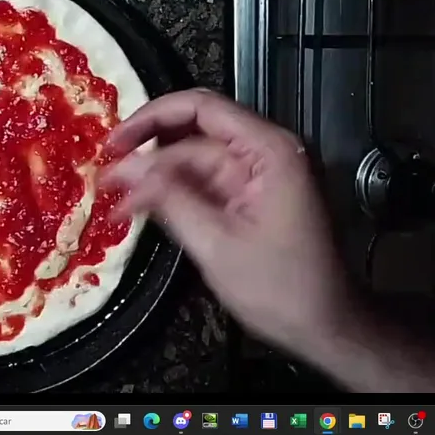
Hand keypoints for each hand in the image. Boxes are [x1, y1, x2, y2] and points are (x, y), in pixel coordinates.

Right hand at [102, 89, 355, 356]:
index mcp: (269, 150)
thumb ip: (171, 199)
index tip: (113, 142)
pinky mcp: (255, 196)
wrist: (328, 326)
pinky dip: (175, 191)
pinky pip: (208, 181)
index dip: (150, 118)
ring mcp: (262, 173)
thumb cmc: (282, 289)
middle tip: (106, 171)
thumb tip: (125, 169)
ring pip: (197, 157)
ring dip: (157, 173)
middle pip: (196, 129)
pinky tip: (142, 206)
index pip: (201, 108)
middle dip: (149, 148)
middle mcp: (267, 151)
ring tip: (115, 196)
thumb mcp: (217, 244)